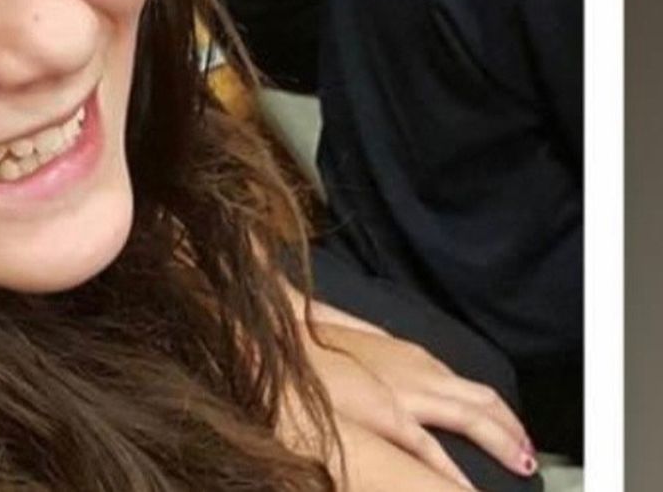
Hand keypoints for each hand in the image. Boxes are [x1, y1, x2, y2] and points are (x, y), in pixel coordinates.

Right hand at [300, 321, 536, 486]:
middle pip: (483, 399)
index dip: (494, 410)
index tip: (507, 428)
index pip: (466, 386)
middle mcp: (419, 370)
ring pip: (473, 417)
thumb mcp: (353, 347)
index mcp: (411, 356)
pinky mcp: (388, 414)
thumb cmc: (312, 341)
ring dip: (503, 442)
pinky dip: (455, 471)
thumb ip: (379, 362)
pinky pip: (431, 448)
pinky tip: (470, 486)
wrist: (283, 335)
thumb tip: (385, 376)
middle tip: (528, 452)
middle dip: (511, 427)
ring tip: (522, 463)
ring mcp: (407, 391)